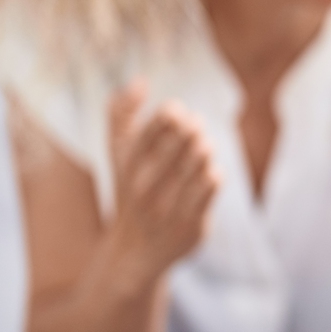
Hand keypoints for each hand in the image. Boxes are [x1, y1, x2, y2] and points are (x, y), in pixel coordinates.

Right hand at [106, 81, 219, 278]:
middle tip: (195, 127)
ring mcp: (169, 207)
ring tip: (202, 147)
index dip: (170, 114)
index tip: (177, 113)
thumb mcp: (116, 154)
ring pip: (200, 163)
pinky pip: (212, 188)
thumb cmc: (129, 190)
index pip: (152, 130)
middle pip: (182, 143)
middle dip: (193, 128)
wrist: (134, 251)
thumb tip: (139, 81)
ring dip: (205, 149)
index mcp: (128, 167)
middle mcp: (146, 188)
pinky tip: (208, 172)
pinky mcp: (192, 224)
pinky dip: (214, 174)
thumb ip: (120, 114)